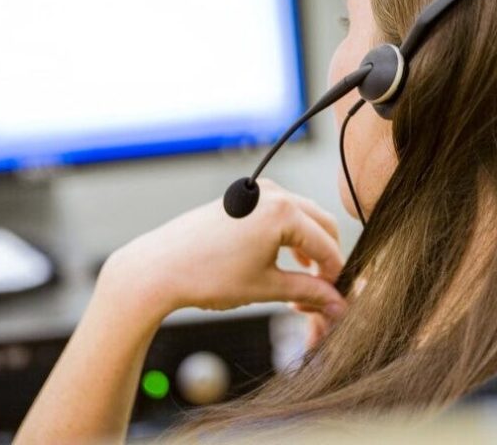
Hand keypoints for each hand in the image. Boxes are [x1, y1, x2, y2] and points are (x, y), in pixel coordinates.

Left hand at [100, 180, 347, 322]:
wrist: (159, 267)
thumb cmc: (207, 276)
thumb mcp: (265, 288)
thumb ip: (308, 292)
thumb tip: (337, 305)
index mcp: (283, 212)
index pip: (327, 246)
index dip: (335, 276)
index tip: (335, 300)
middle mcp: (274, 193)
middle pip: (322, 224)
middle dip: (326, 258)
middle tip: (322, 292)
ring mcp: (258, 191)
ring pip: (303, 216)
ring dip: (310, 246)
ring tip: (303, 282)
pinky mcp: (244, 196)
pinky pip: (282, 212)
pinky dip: (290, 235)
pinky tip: (285, 261)